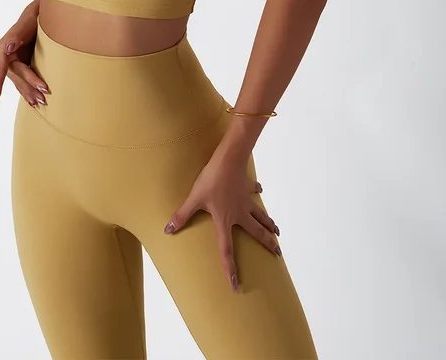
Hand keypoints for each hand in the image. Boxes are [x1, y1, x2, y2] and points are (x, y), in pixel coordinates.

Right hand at [0, 13, 49, 107]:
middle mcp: (4, 58)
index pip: (0, 67)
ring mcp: (11, 64)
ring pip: (19, 81)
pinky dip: (28, 91)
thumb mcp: (25, 24)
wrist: (38, 16)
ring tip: (40, 103)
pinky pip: (22, 81)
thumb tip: (7, 47)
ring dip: (29, 93)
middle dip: (28, 87)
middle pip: (15, 76)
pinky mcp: (20, 66)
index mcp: (2, 48)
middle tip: (42, 97)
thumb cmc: (32, 18)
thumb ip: (15, 35)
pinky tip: (32, 102)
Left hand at [164, 153, 280, 292]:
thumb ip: (183, 215)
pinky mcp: (247, 186)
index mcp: (225, 220)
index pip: (226, 249)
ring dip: (268, 223)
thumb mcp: (194, 198)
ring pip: (260, 215)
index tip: (236, 284)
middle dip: (267, 244)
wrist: (228, 160)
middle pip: (256, 232)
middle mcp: (240, 213)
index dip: (230, 268)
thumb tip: (168, 229)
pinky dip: (257, 192)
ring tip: (277, 231)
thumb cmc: (211, 180)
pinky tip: (259, 191)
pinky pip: (253, 191)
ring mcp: (246, 200)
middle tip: (277, 253)